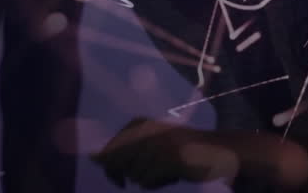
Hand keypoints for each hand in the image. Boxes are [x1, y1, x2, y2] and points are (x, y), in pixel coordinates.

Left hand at [91, 117, 238, 188]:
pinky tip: (173, 174)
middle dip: (130, 174)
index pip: (108, 152)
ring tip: (167, 169)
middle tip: (152, 170)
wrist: (217, 148)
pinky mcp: (169, 159)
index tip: (122, 176)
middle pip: (118, 164)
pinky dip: (157, 183)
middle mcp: (146, 131)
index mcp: (140, 123)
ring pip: (134, 176)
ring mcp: (158, 145)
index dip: (112, 168)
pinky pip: (147, 182)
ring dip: (148, 179)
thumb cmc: (178, 148)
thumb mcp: (148, 143)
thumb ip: (121, 149)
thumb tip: (90, 157)